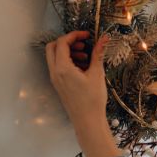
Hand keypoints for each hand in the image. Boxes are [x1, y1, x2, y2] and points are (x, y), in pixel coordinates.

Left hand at [45, 30, 121, 156]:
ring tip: (86, 56)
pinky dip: (68, 61)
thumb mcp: (97, 74)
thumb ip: (98, 53)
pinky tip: (84, 66)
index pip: (62, 43)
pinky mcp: (58, 84)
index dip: (74, 35)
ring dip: (68, 51)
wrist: (87, 121)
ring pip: (55, 57)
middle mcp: (55, 72)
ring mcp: (55, 79)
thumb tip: (104, 38)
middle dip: (68, 42)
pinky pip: (58, 67)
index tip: (87, 35)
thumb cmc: (92, 99)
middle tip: (83, 43)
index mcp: (62, 68)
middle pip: (53, 47)